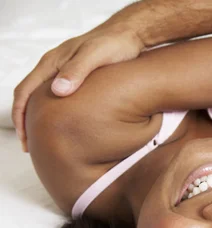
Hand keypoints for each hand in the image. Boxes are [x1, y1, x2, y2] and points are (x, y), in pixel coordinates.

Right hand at [12, 25, 144, 151]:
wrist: (130, 36)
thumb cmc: (114, 44)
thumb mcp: (96, 56)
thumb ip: (77, 71)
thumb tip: (57, 91)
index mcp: (52, 63)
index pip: (25, 91)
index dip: (20, 115)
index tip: (24, 137)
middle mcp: (54, 68)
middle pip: (30, 97)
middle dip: (27, 122)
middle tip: (30, 146)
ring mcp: (65, 73)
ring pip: (44, 98)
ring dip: (40, 118)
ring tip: (45, 140)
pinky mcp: (78, 78)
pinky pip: (59, 97)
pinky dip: (55, 113)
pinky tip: (65, 126)